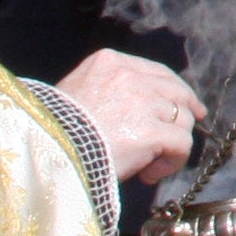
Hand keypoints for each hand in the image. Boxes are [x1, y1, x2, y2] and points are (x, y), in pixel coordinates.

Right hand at [55, 49, 204, 185]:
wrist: (45, 152)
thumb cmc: (56, 131)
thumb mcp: (78, 93)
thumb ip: (110, 91)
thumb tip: (145, 110)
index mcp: (110, 62)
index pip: (157, 73)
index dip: (176, 92)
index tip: (190, 108)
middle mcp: (130, 76)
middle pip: (177, 92)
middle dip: (185, 115)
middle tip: (180, 140)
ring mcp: (143, 101)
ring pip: (182, 120)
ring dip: (171, 145)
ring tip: (149, 166)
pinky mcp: (151, 131)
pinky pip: (181, 143)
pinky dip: (172, 161)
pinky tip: (150, 174)